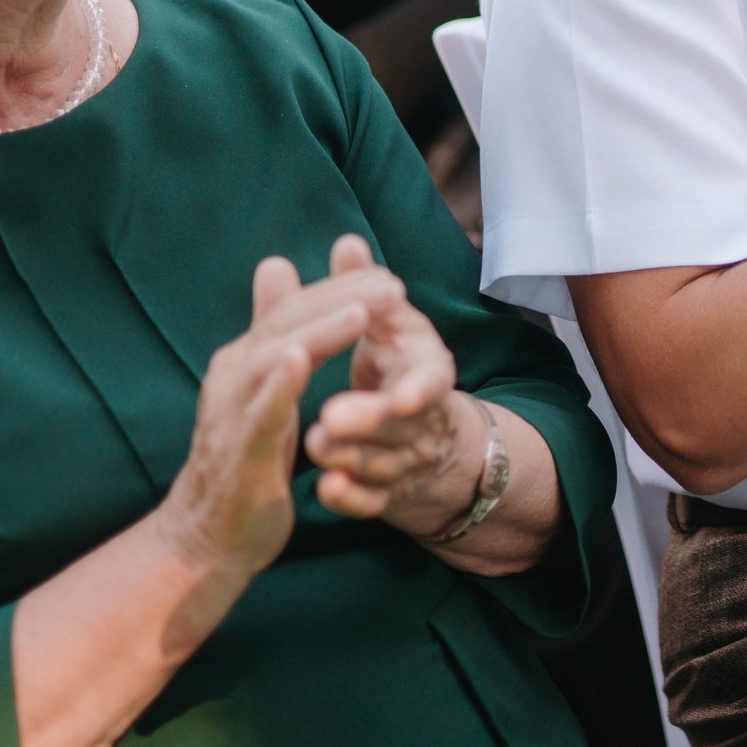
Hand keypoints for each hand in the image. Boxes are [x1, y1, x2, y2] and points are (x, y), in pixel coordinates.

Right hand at [155, 252, 406, 581]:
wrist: (206, 535)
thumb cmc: (243, 456)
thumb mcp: (262, 386)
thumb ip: (272, 328)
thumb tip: (275, 264)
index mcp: (243, 360)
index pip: (292, 310)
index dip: (337, 289)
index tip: (384, 274)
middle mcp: (233, 377)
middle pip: (286, 324)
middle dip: (338, 300)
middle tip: (388, 283)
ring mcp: (232, 413)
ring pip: (273, 359)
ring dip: (317, 333)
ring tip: (360, 312)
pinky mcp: (240, 453)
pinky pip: (259, 414)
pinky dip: (278, 384)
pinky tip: (299, 360)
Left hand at [302, 235, 485, 540]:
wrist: (432, 438)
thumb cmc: (401, 367)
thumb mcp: (391, 325)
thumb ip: (366, 290)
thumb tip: (346, 243)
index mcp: (428, 371)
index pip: (431, 382)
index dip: (414, 391)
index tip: (397, 397)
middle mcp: (423, 418)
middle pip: (400, 425)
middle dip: (367, 422)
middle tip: (328, 418)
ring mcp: (407, 459)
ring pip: (382, 465)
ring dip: (350, 456)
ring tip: (314, 443)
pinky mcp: (389, 493)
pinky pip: (373, 503)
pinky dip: (351, 497)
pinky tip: (324, 488)